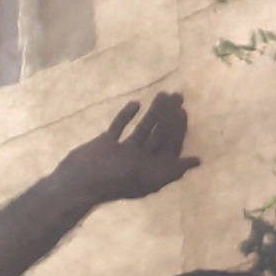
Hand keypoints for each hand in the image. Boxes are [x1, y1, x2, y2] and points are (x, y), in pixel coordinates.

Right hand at [48, 94, 194, 208]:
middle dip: (169, 116)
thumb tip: (197, 161)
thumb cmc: (114, 180)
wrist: (79, 182)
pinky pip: (119, 127)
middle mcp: (139, 161)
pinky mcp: (105, 144)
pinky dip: (126, 116)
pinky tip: (135, 104)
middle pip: (159, 136)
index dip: (179, 129)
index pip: (170, 147)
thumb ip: (173, 169)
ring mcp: (121, 152)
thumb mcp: (149, 177)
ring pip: (142, 129)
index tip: (182, 110)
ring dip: (153, 112)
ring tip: (162, 93)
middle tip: (178, 95)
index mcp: (150, 170)